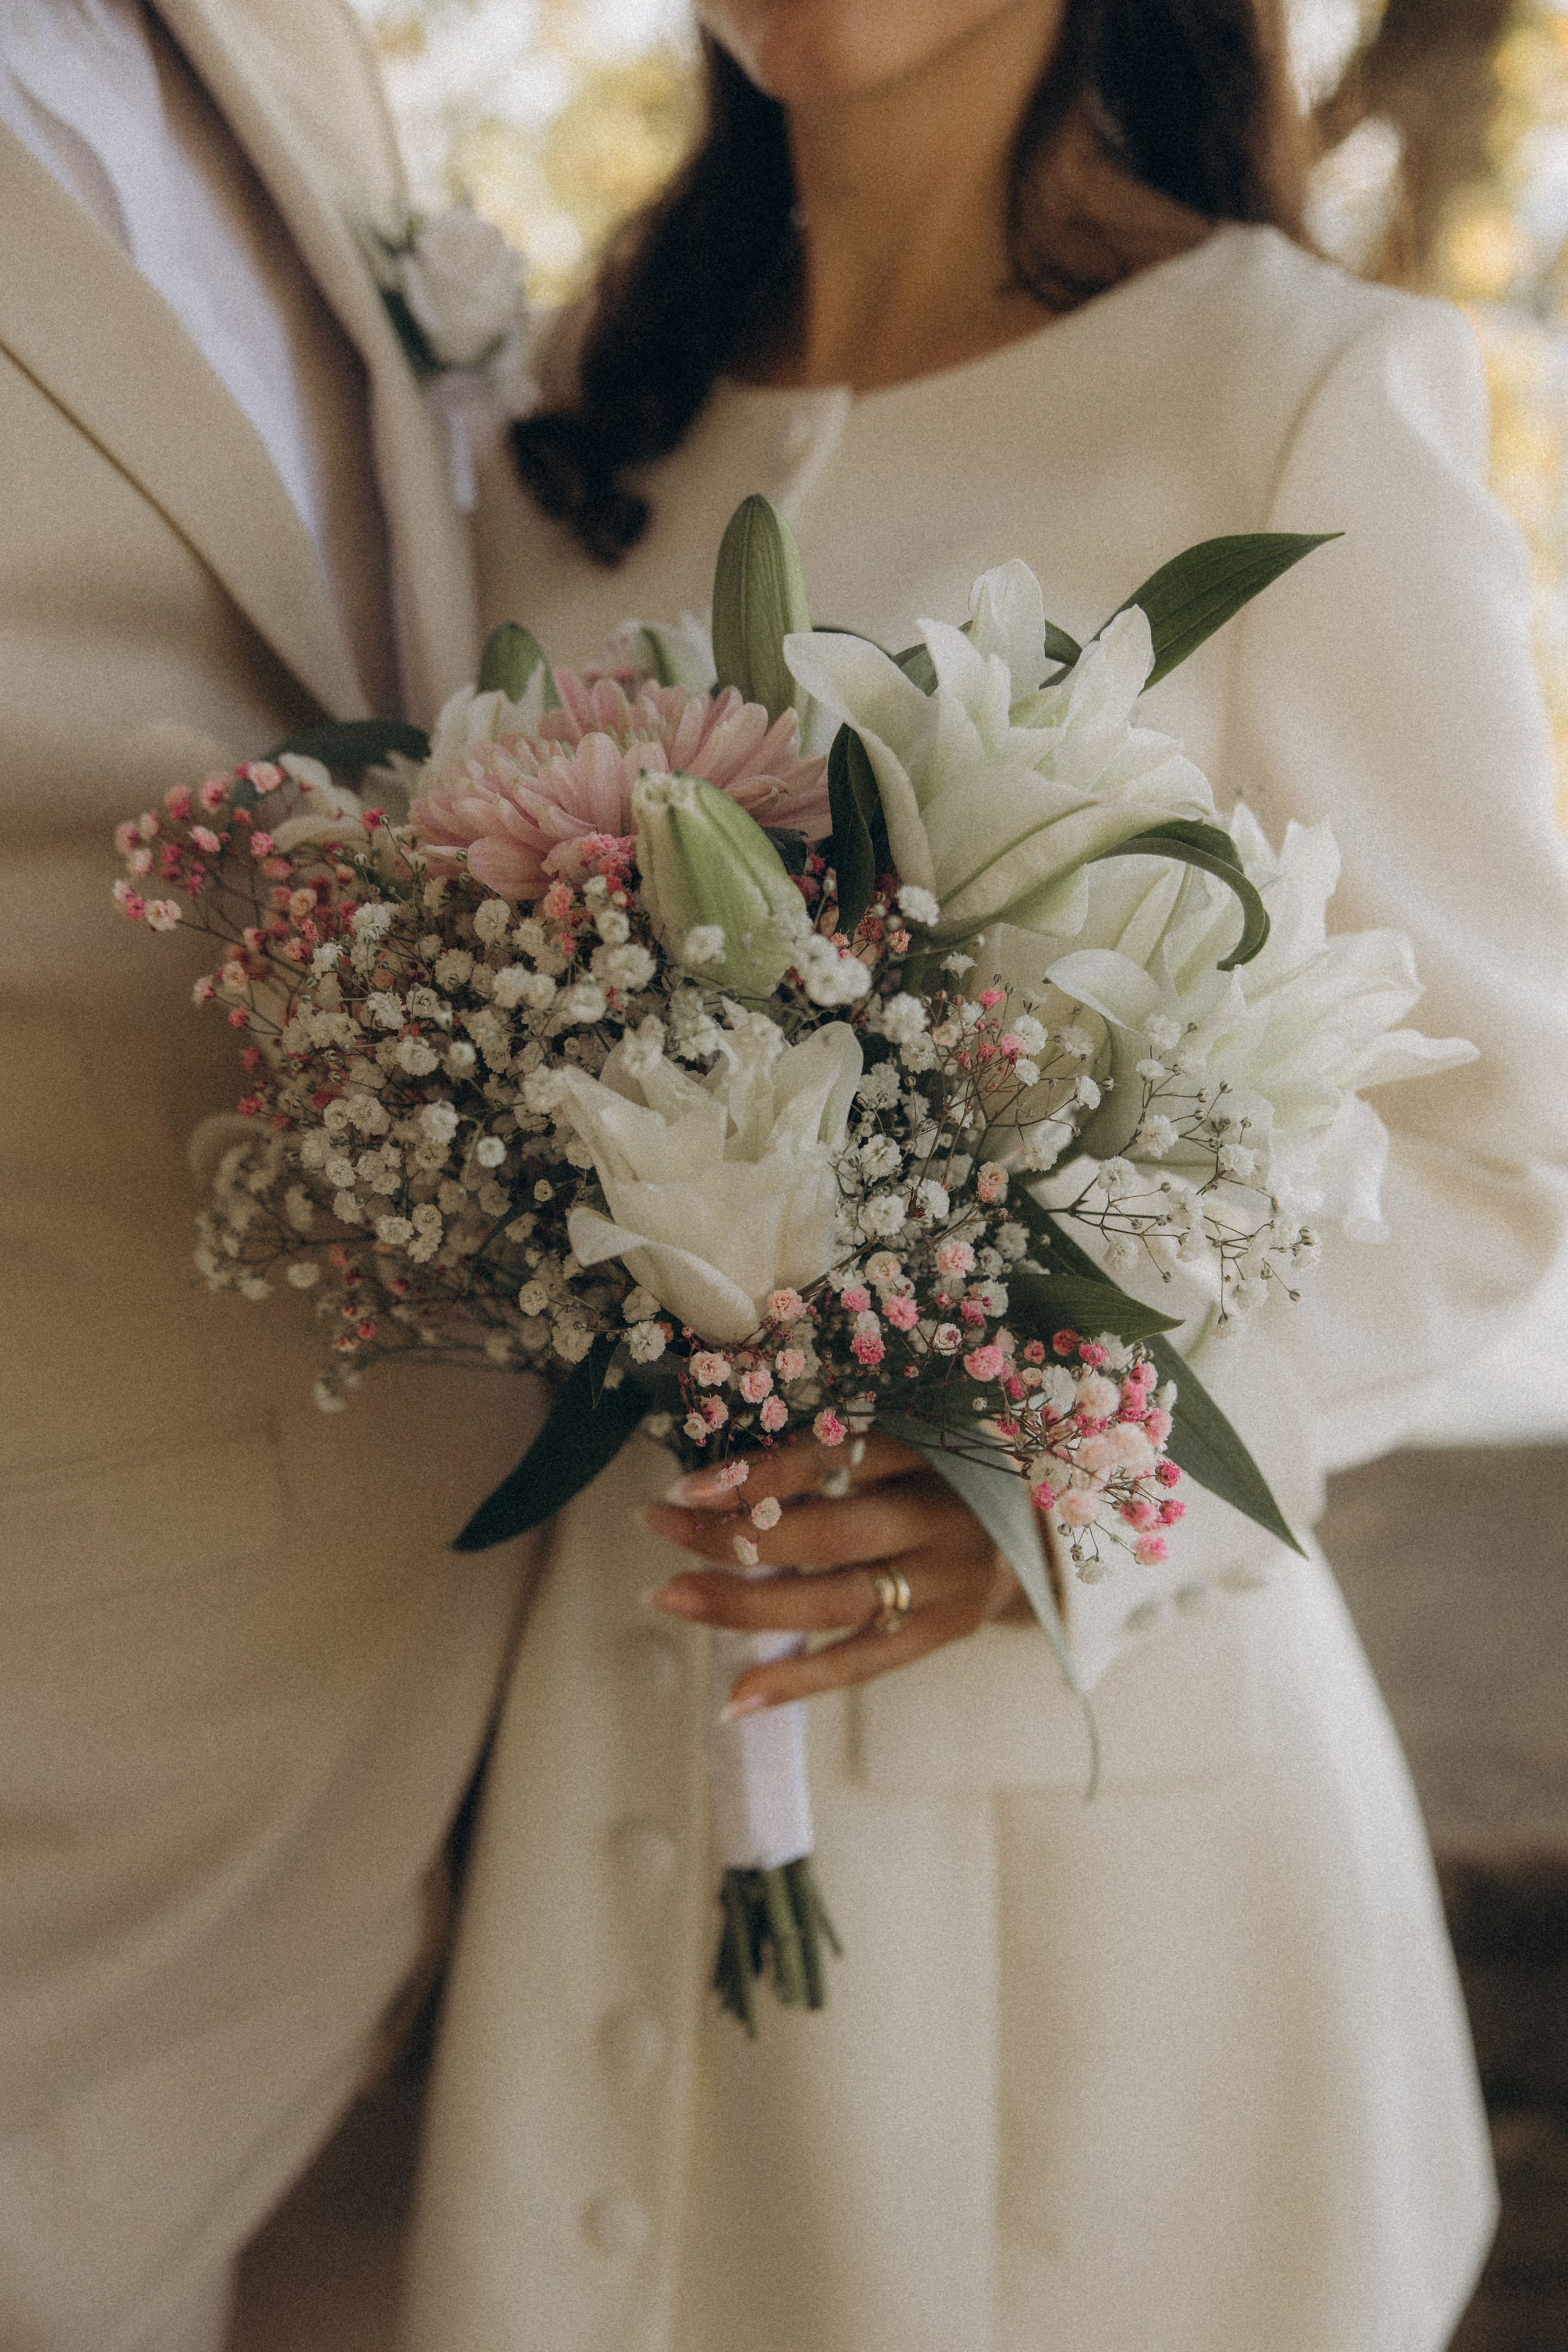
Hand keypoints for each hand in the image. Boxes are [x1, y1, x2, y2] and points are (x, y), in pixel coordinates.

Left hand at [639, 1430, 1021, 1714]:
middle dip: (735, 1537)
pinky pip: (863, 1663)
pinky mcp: (946, 1632)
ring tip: (669, 1597)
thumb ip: (833, 1457)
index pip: (836, 1457)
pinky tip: (734, 1699)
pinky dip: (797, 1684)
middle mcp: (943, 1516)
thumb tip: (717, 1482)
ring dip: (744, 1605)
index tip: (686, 1486)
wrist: (1040, 1532)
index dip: (760, 1472)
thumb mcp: (907, 1444)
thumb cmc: (945, 1477)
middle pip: (829, 1533)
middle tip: (658, 1530)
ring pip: (836, 1602)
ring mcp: (949, 1582)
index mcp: (932, 1450)